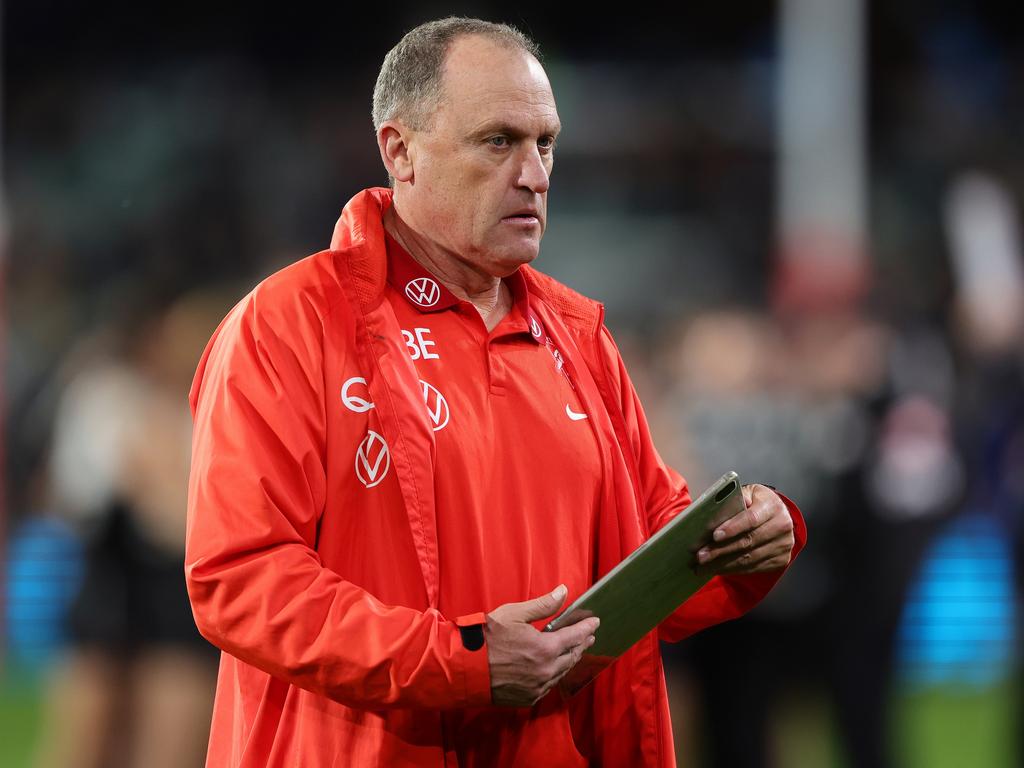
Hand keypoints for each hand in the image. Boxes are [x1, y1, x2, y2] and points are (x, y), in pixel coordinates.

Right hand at [484, 584, 598, 706]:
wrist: (463, 667)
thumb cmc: (486, 637)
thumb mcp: (514, 614)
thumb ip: (543, 605)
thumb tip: (563, 591)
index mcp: (545, 649)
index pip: (575, 637)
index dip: (586, 628)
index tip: (595, 622)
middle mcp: (545, 671)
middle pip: (571, 657)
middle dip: (581, 644)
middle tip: (588, 637)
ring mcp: (537, 687)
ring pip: (561, 673)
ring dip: (569, 660)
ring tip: (573, 651)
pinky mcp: (527, 698)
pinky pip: (548, 686)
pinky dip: (554, 674)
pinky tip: (553, 668)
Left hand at [695, 484, 794, 574]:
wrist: (778, 516)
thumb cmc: (758, 503)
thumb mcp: (748, 493)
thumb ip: (735, 499)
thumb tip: (716, 509)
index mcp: (773, 506)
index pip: (751, 519)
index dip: (733, 528)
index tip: (714, 536)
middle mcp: (782, 526)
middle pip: (748, 541)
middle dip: (721, 550)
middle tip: (701, 556)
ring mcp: (783, 545)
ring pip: (749, 558)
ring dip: (724, 564)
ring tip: (704, 566)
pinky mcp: (781, 560)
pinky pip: (754, 567)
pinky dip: (733, 569)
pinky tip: (718, 568)